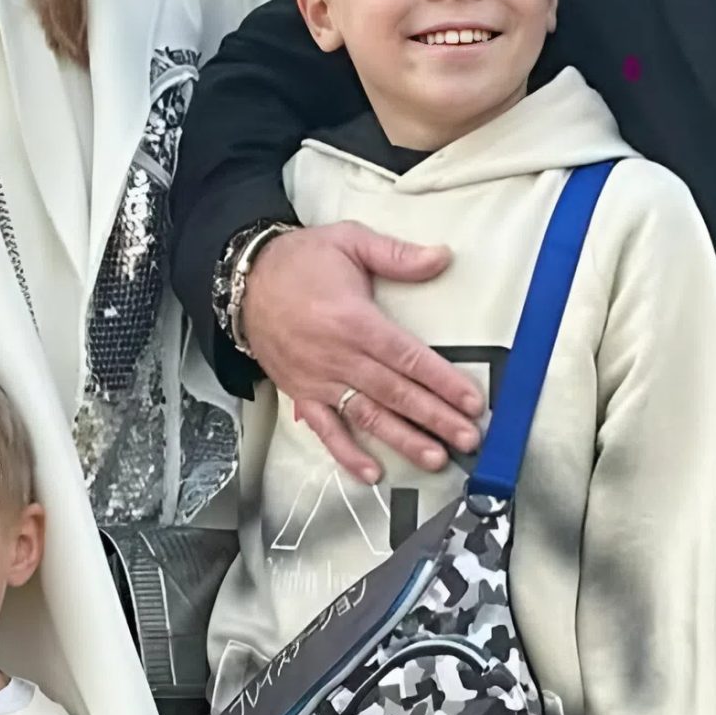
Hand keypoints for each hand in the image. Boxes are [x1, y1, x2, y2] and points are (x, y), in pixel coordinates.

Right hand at [242, 225, 485, 483]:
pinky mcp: (302, 395)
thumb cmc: (301, 260)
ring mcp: (319, 380)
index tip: (472, 402)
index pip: (408, 357)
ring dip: (403, 440)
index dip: (442, 381)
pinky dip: (348, 454)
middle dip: (435, 418)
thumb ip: (396, 254)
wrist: (244, 281)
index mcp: (355, 320)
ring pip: (368, 416)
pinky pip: (326, 430)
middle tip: (469, 438)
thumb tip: (442, 257)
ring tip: (436, 458)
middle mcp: (339, 357)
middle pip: (395, 393)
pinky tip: (373, 474)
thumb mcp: (349, 241)